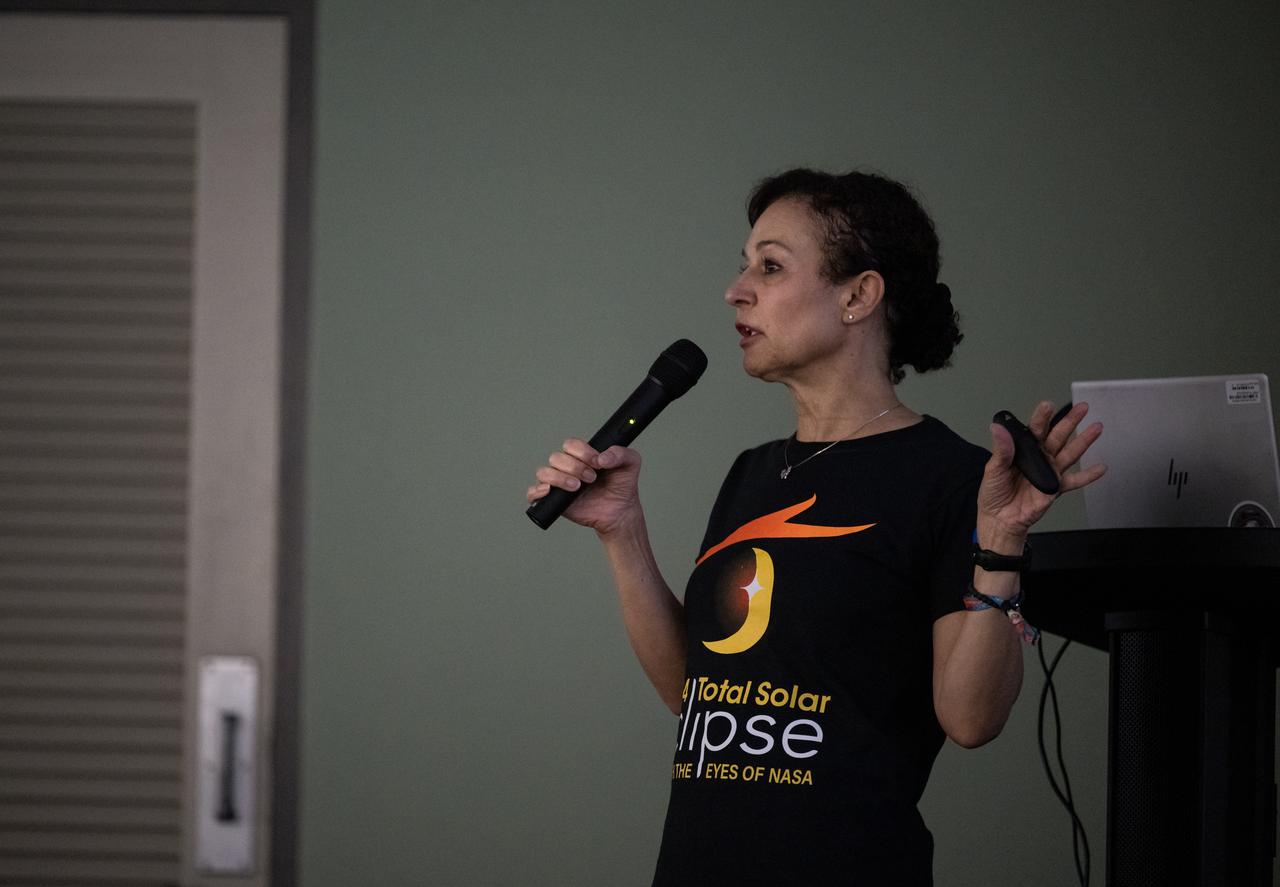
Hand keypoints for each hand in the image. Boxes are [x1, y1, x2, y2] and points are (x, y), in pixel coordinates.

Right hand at [526, 438, 643, 535]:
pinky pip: (533, 493)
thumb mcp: (630, 464)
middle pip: (556, 457)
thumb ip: (621, 453)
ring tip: (577, 487)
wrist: (620, 512)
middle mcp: (567, 467)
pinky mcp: (553, 500)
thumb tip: (603, 457)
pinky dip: (536, 491)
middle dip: (575, 467)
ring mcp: (558, 483)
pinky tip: (549, 491)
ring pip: (544, 472)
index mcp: (582, 455)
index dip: (583, 452)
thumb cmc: (622, 486)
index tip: (598, 462)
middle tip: (592, 478)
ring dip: (560, 478)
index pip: (570, 445)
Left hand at [977, 401, 1105, 544]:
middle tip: (1081, 408)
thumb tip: (998, 428)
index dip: (1042, 417)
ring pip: (1070, 453)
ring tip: (1096, 428)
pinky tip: (1101, 468)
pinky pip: (1075, 481)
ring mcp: (1050, 472)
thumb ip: (1001, 449)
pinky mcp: (1055, 488)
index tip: (1047, 405)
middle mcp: (1039, 458)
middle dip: (1070, 421)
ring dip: (1084, 441)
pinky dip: (1089, 475)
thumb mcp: (993, 469)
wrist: (1000, 519)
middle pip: (1058, 436)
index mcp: (1023, 450)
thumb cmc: (993, 494)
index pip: (1035, 429)